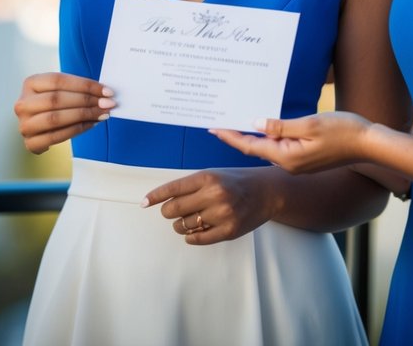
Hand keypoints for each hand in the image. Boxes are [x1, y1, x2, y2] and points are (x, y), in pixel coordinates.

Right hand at [14, 72, 114, 153]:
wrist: (38, 127)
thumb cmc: (53, 105)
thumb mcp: (59, 91)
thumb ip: (77, 90)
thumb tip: (104, 94)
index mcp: (30, 83)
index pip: (58, 80)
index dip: (84, 85)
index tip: (106, 90)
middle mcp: (23, 103)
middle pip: (56, 99)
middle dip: (86, 101)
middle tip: (108, 103)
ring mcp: (25, 124)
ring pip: (55, 118)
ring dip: (84, 115)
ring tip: (102, 114)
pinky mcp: (30, 143)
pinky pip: (57, 136)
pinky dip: (77, 130)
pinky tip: (92, 124)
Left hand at [142, 168, 277, 245]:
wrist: (267, 192)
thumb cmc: (236, 182)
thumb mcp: (213, 175)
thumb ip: (191, 186)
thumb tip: (163, 200)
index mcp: (207, 177)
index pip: (173, 188)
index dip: (155, 196)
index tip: (144, 203)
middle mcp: (214, 194)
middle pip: (174, 209)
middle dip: (168, 212)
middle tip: (173, 212)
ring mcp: (222, 213)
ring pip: (184, 225)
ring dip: (180, 225)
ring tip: (189, 220)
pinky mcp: (229, 230)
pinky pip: (199, 239)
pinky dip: (191, 237)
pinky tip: (192, 233)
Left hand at [212, 111, 372, 173]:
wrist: (370, 145)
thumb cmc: (344, 132)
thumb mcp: (310, 124)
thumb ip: (281, 125)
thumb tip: (255, 124)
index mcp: (287, 157)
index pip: (250, 146)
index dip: (230, 136)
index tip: (212, 128)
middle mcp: (289, 163)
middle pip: (256, 148)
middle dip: (237, 135)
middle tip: (218, 121)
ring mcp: (298, 162)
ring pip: (268, 147)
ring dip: (253, 135)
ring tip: (236, 120)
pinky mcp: (305, 158)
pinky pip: (281, 146)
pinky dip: (269, 136)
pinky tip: (264, 125)